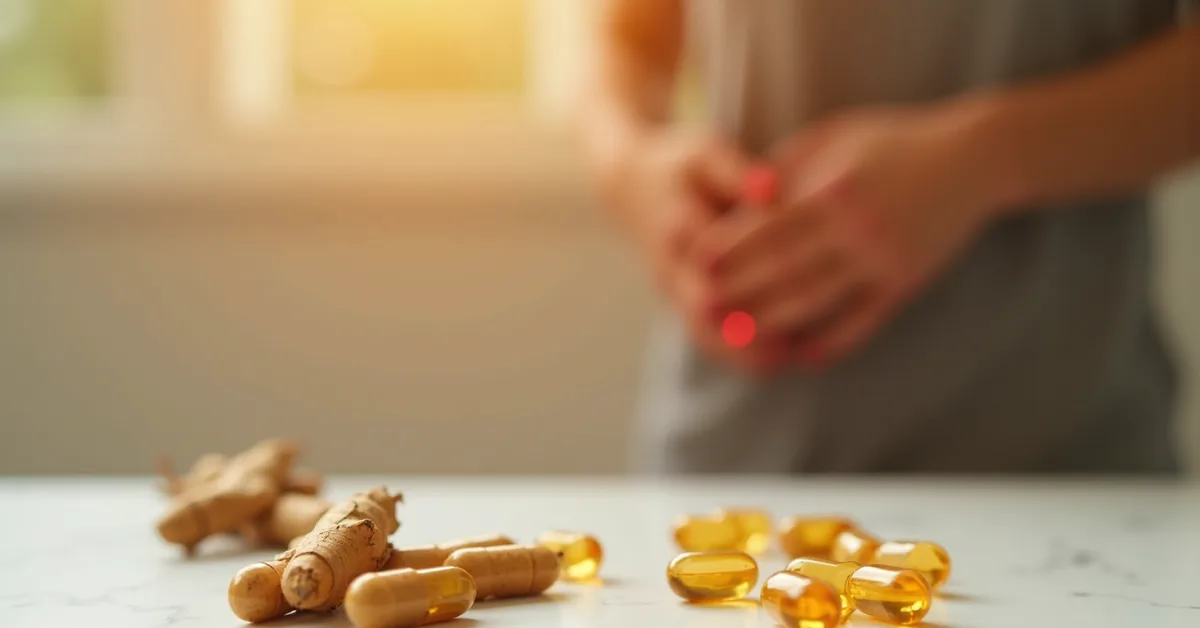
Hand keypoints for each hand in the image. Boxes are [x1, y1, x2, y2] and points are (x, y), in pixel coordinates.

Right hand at [612, 130, 788, 372]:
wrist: (631, 183)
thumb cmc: (680, 165)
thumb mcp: (705, 154)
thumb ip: (736, 172)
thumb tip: (771, 188)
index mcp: (677, 224)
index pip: (713, 261)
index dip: (750, 280)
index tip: (792, 291)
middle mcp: (669, 263)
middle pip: (703, 309)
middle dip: (742, 331)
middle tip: (787, 348)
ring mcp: (670, 287)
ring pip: (699, 330)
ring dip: (737, 351)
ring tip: (782, 362)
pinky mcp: (677, 298)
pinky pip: (700, 334)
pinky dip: (730, 351)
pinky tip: (769, 361)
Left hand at [695, 105, 1009, 368]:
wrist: (973, 159)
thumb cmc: (891, 140)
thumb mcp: (832, 137)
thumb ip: (785, 168)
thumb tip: (738, 202)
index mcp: (834, 189)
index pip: (769, 226)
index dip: (730, 248)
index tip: (696, 264)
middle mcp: (857, 229)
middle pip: (785, 269)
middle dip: (740, 292)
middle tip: (702, 310)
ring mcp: (883, 261)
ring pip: (817, 301)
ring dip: (773, 323)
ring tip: (738, 337)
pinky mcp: (905, 284)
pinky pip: (863, 322)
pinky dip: (832, 342)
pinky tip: (803, 357)